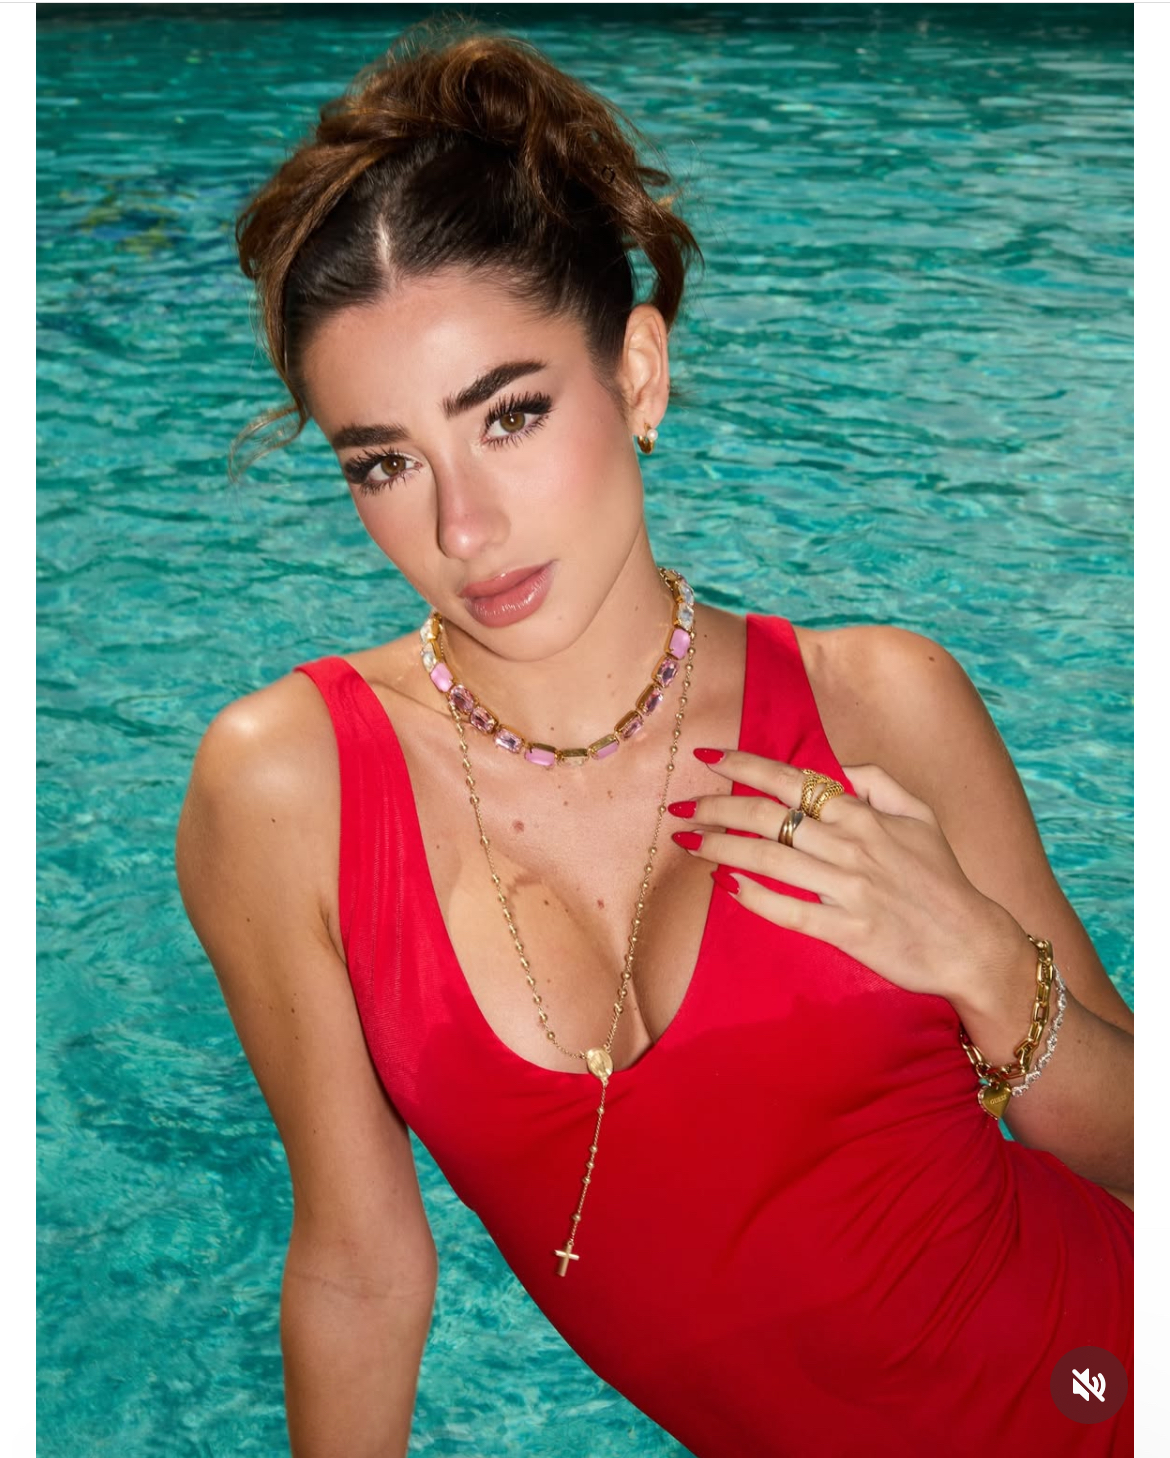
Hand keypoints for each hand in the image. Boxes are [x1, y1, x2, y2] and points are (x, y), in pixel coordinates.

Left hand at [669, 749, 1024, 1003]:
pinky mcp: (849, 931)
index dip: (743, 766)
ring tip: (688, 841)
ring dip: (721, 847)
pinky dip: (754, 896)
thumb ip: (878, 782)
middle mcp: (852, 846)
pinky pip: (790, 910)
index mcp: (864, 815)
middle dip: (716, 806)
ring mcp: (849, 889)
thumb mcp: (920, 815)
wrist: (972, 943)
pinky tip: (725, 886)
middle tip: (680, 806)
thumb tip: (838, 767)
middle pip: (769, 816)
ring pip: (770, 859)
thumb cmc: (943, 878)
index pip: (791, 779)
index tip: (706, 759)